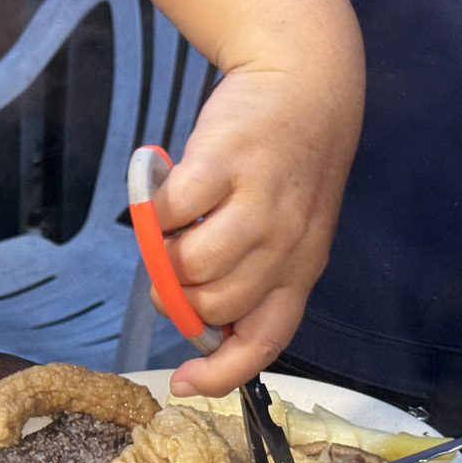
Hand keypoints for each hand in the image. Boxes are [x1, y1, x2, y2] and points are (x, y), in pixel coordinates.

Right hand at [155, 51, 358, 397]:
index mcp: (302, 268)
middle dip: (179, 299)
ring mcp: (258, 202)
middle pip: (215, 306)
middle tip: (169, 270)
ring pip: (192, 266)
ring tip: (166, 232)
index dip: (222, 372)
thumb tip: (197, 321)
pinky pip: (172, 212)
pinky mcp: (224, 162)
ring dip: (164, 256)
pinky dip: (155, 211)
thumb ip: (256, 274)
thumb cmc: (288, 164)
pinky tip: (162, 195)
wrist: (307, 81)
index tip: (182, 381)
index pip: (265, 340)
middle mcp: (286, 243)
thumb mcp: (292, 230)